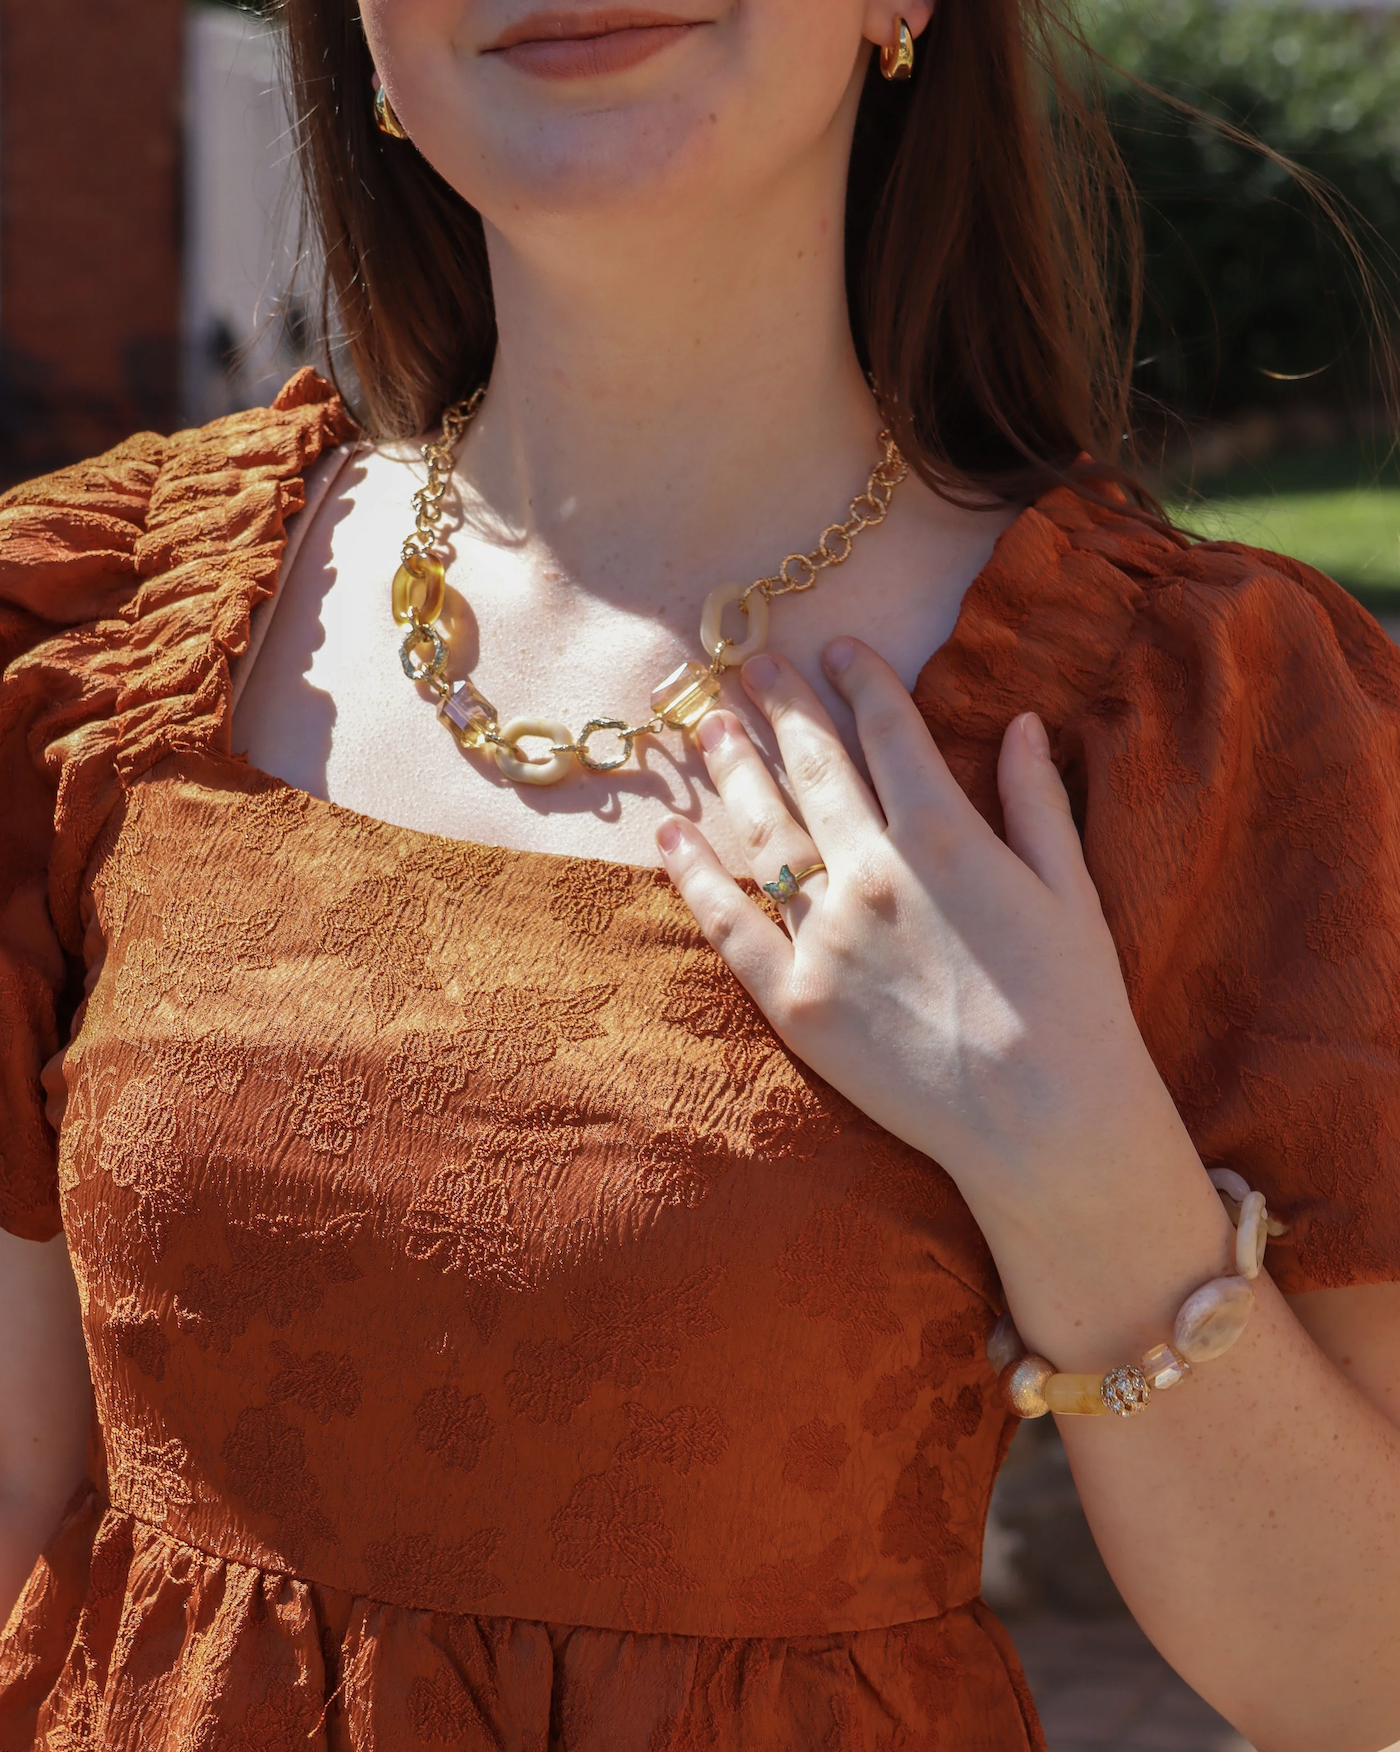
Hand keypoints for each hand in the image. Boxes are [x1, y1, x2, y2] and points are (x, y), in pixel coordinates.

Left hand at [655, 637, 1193, 1222]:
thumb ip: (1035, 800)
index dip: (861, 682)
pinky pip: (729, 926)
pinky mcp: (793, 1000)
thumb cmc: (1075, 1007)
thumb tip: (1021, 721)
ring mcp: (825, 937)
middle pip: (815, 770)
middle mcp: (872, 873)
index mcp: (944, 837)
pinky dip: (695, 876)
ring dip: (733, 769)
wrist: (1045, 1122)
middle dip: (784, 708)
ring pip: (764, 831)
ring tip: (708, 723)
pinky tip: (671, 836)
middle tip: (755, 666)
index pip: (890, 733)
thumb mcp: (1071, 890)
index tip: (838, 647)